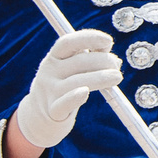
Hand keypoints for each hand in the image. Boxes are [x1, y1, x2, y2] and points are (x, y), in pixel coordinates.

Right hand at [15, 30, 123, 148]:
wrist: (40, 119)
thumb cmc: (64, 89)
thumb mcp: (73, 71)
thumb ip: (91, 61)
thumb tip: (116, 60)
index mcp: (54, 57)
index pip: (68, 42)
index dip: (88, 38)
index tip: (108, 41)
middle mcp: (49, 71)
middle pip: (78, 62)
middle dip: (102, 61)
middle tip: (116, 67)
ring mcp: (49, 92)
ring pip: (76, 82)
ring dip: (100, 77)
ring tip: (117, 77)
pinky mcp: (52, 111)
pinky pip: (64, 103)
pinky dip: (74, 97)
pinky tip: (85, 92)